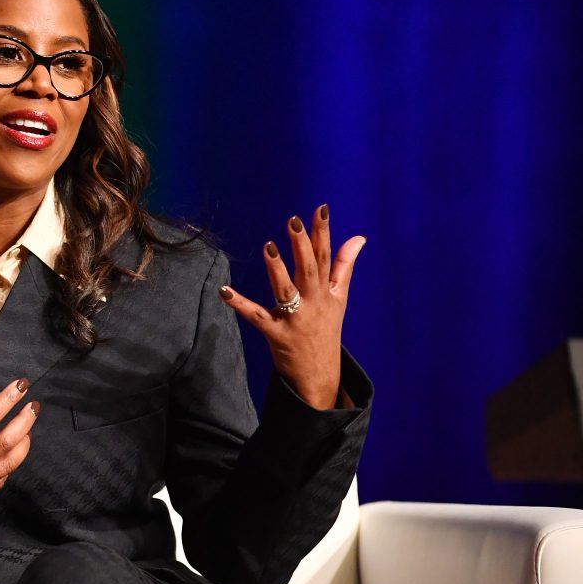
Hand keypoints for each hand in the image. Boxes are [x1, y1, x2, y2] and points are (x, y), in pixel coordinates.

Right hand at [0, 363, 37, 535]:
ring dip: (23, 444)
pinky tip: (11, 454)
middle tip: (33, 406)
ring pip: (9, 463)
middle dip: (25, 421)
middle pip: (6, 441)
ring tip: (28, 428)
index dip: (8, 399)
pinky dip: (9, 466)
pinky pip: (0, 482)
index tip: (20, 386)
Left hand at [218, 205, 365, 409]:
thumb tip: (359, 237)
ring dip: (277, 269)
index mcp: (326, 291)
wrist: (320, 374)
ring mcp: (295, 319)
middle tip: (293, 220)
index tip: (321, 209)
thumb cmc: (326, 329)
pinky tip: (223, 290)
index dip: (323, 232)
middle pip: (308, 270)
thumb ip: (344, 265)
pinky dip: (239, 304)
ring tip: (268, 247)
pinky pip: (256, 316)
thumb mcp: (339, 297)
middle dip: (302, 245)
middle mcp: (313, 303)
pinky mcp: (276, 334)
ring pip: (286, 291)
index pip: (326, 256)